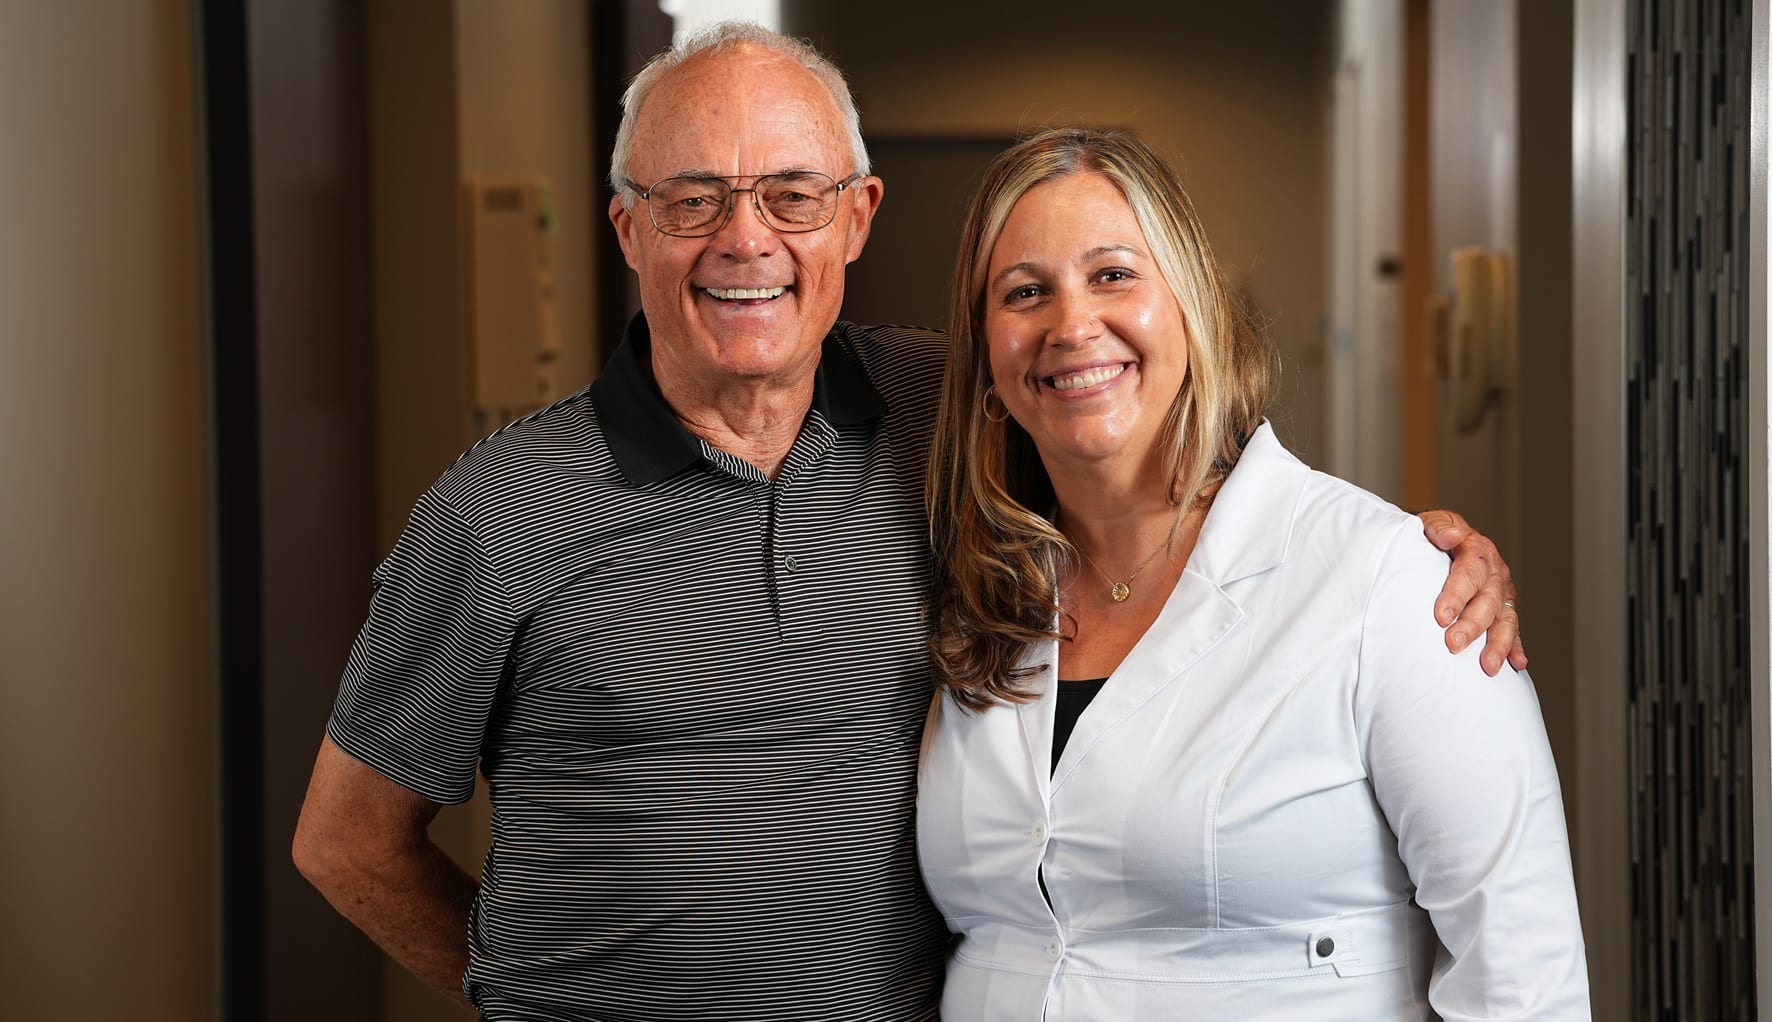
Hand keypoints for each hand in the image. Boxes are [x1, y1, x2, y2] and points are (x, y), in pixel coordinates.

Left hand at [1419, 509, 1525, 675]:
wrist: (1445, 538)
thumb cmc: (1433, 535)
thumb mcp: (1432, 523)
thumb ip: (1438, 528)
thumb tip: (1450, 536)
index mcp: (1477, 550)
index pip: (1470, 573)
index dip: (1457, 595)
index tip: (1440, 616)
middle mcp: (1495, 573)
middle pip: (1487, 601)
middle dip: (1472, 625)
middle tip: (1453, 644)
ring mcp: (1502, 592)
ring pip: (1504, 619)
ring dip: (1498, 644)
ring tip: (1488, 666)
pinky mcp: (1504, 608)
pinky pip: (1513, 629)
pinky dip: (1515, 647)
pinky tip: (1517, 664)